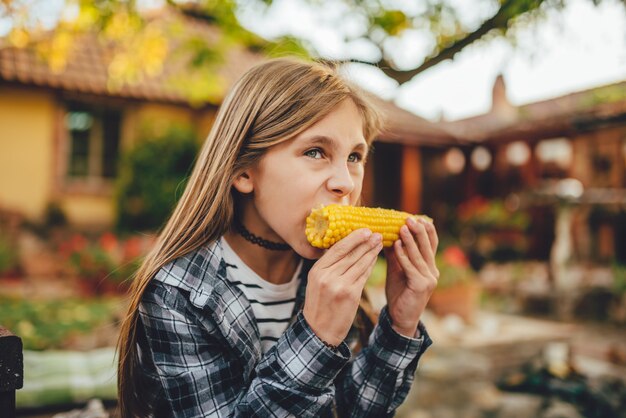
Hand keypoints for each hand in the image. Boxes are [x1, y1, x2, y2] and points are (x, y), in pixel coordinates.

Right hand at [303, 228, 382, 345]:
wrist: (320, 331)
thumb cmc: (320, 305)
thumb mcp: (317, 282)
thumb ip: (329, 266)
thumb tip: (346, 246)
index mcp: (317, 270)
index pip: (337, 249)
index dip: (353, 238)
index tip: (365, 230)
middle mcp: (327, 276)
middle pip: (350, 254)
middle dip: (365, 242)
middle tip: (377, 233)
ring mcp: (339, 285)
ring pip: (359, 263)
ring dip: (371, 251)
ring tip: (380, 242)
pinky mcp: (351, 295)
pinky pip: (364, 276)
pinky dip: (371, 265)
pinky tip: (376, 259)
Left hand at [384, 217, 438, 337]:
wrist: (400, 317)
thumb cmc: (399, 292)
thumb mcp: (398, 269)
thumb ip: (396, 253)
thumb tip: (386, 233)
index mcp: (429, 266)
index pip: (431, 243)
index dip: (426, 230)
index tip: (417, 217)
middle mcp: (433, 271)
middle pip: (427, 246)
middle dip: (419, 231)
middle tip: (409, 218)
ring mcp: (429, 279)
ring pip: (419, 255)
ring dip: (410, 240)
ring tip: (402, 228)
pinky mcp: (421, 286)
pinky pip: (411, 268)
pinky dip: (403, 256)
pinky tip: (396, 246)